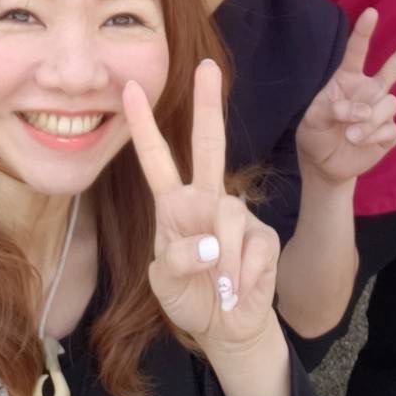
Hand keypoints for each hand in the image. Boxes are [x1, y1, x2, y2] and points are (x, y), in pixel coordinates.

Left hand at [123, 60, 279, 354]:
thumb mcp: (165, 282)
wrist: (225, 329)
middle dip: (207, 105)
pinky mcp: (264, 236)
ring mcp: (237, 215)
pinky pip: (251, 249)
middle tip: (206, 67)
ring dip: (222, 262)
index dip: (143, 125)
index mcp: (173, 204)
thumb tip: (210, 243)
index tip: (131, 89)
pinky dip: (241, 278)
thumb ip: (177, 259)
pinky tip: (237, 292)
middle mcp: (205, 200)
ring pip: (227, 218)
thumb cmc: (190, 296)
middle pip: (208, 144)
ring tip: (221, 289)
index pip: (156, 158)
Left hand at [295, 9, 395, 185]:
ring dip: (368, 121)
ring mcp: (382, 110)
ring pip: (389, 104)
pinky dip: (371, 136)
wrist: (324, 165)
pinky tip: (358, 142)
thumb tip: (363, 111)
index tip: (371, 12)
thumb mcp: (313, 118)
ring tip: (350, 134)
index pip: (357, 52)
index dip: (364, 32)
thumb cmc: (316, 134)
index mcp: (348, 78)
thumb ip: (334, 109)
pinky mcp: (390, 132)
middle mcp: (370, 89)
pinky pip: (389, 129)